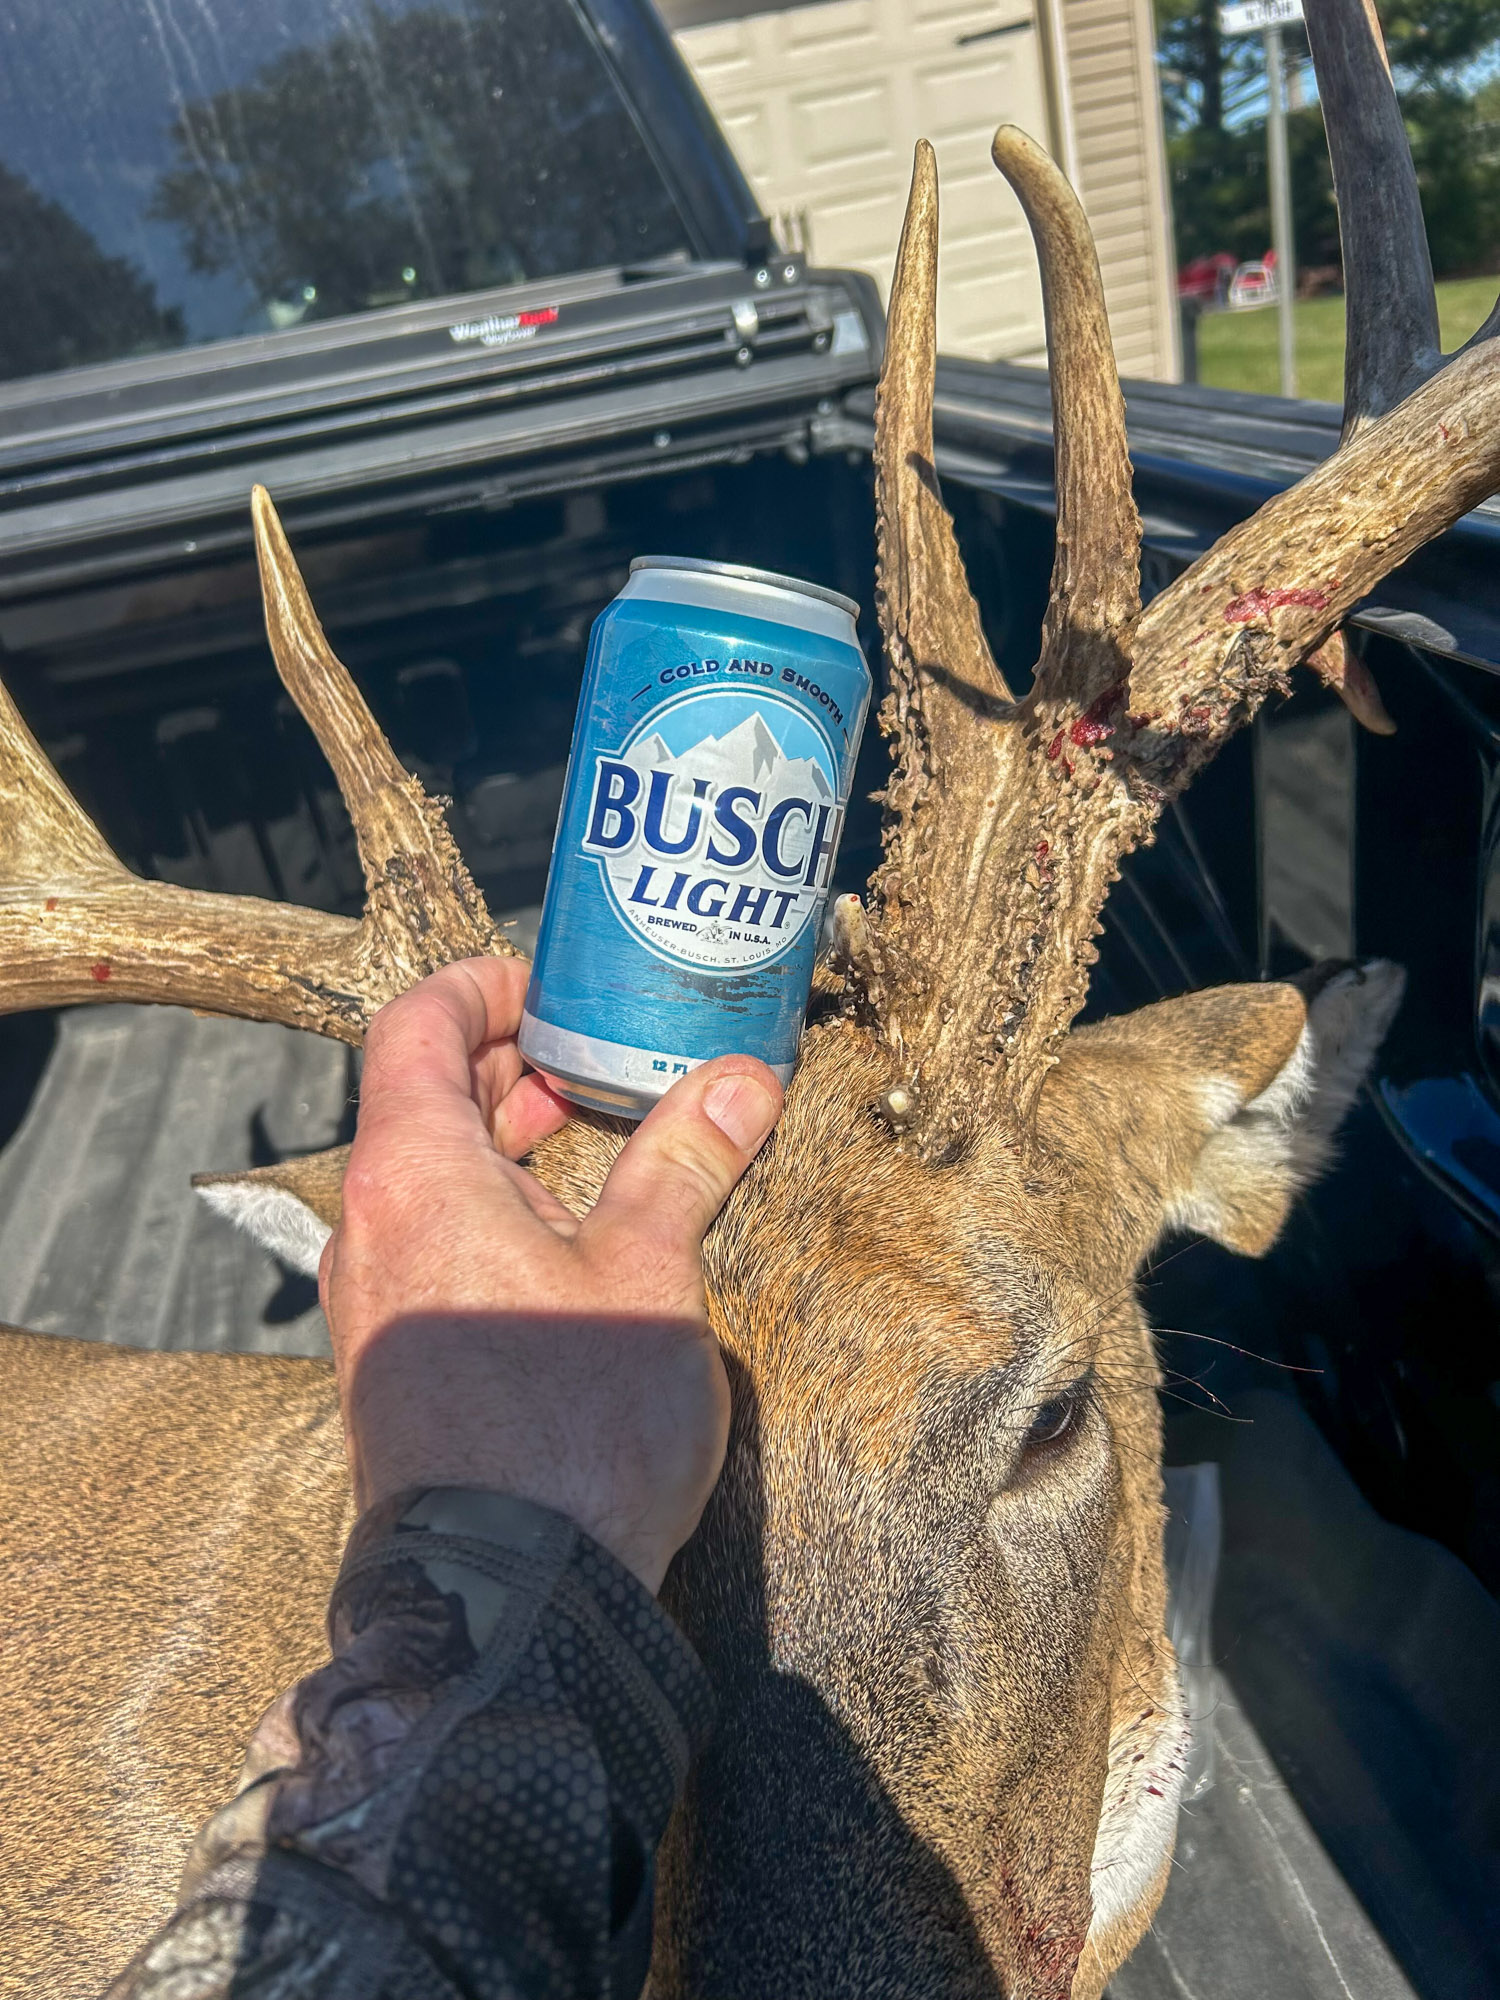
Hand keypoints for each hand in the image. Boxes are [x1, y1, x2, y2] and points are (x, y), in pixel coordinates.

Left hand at [319, 957, 781, 1591]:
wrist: (508, 1602)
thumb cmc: (575, 1425)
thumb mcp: (648, 1272)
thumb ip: (686, 1162)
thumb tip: (745, 1080)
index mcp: (413, 1177)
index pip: (413, 1026)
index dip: (479, 987)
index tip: (550, 989)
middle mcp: (367, 1228)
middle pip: (416, 1100)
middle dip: (506, 1067)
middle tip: (594, 1066)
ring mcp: (370, 1303)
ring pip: (422, 1180)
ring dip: (500, 1146)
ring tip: (593, 1151)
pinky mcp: (390, 1364)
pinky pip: (425, 1248)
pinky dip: (485, 1213)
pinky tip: (566, 1250)